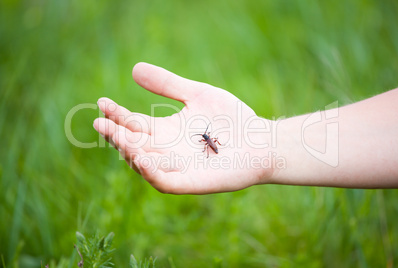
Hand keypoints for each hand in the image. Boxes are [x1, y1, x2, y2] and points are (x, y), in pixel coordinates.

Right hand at [94, 63, 273, 193]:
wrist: (261, 140)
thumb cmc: (232, 119)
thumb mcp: (197, 94)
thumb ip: (168, 84)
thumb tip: (135, 69)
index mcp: (166, 131)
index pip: (134, 125)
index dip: (117, 115)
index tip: (102, 102)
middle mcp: (167, 151)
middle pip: (134, 144)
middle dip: (116, 135)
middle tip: (101, 122)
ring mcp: (178, 168)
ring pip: (145, 164)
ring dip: (129, 152)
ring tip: (118, 137)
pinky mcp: (192, 182)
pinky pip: (165, 181)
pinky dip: (152, 173)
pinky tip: (141, 158)